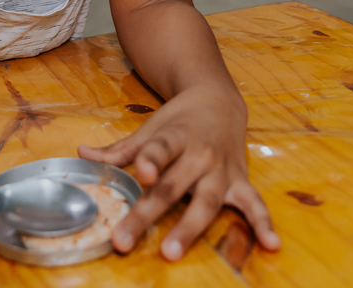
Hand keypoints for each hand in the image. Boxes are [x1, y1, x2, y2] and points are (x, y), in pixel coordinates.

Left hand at [79, 86, 278, 260]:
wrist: (218, 100)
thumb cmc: (178, 120)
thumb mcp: (149, 128)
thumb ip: (119, 148)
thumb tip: (81, 154)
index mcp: (174, 136)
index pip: (160, 148)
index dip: (151, 160)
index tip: (142, 173)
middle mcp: (199, 154)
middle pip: (172, 187)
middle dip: (148, 213)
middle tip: (124, 239)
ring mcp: (221, 169)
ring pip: (206, 201)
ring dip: (190, 228)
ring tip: (171, 252)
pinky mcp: (240, 181)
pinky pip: (254, 203)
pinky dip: (264, 223)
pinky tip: (271, 245)